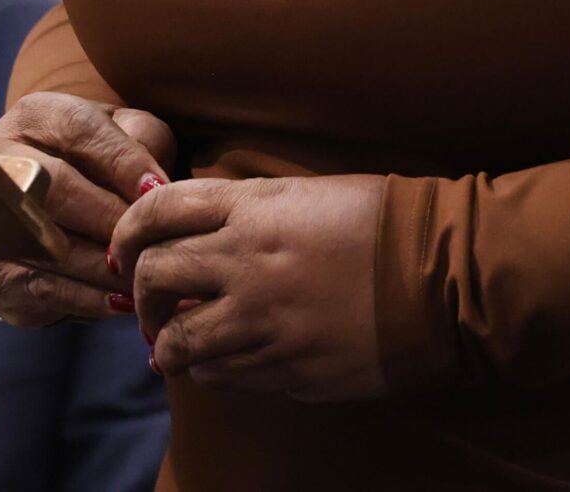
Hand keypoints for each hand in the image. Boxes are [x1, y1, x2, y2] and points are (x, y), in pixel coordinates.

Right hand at [0, 92, 175, 327]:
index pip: (78, 130)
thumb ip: (143, 141)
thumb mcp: (123, 136)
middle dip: (110, 217)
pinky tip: (122, 302)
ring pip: (49, 245)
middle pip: (56, 188)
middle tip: (150, 239)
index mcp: (37, 117)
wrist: (49, 206)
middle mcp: (2, 162)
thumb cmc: (99, 162)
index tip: (159, 190)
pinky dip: (87, 299)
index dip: (122, 161)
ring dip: (103, 267)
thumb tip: (153, 187)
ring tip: (145, 276)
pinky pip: (43, 288)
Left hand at [109, 174, 389, 400]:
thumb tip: (197, 233)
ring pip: (177, 341)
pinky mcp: (287, 369)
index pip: (156, 211)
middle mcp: (247, 261)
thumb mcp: (306, 193)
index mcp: (252, 208)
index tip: (126, 250)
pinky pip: (223, 375)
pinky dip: (209, 370)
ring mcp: (264, 321)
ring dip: (166, 345)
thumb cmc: (384, 223)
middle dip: (140, 294)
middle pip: (154, 276)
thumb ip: (247, 211)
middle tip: (148, 305)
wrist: (444, 276)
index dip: (128, 231)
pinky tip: (221, 362)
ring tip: (173, 346)